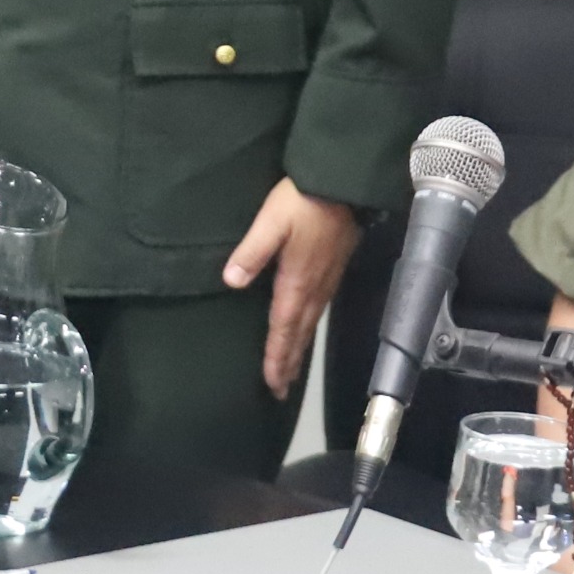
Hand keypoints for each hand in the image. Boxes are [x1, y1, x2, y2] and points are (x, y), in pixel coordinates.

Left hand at [219, 180, 360, 397]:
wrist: (342, 182)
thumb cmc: (303, 201)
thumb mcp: (270, 223)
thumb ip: (251, 253)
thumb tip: (231, 282)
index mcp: (297, 282)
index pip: (284, 329)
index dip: (278, 358)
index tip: (273, 384)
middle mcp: (314, 288)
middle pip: (299, 334)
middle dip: (289, 363)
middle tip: (281, 390)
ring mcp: (327, 280)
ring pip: (311, 324)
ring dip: (300, 348)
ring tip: (291, 369)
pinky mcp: (333, 269)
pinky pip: (320, 309)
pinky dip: (309, 328)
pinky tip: (306, 328)